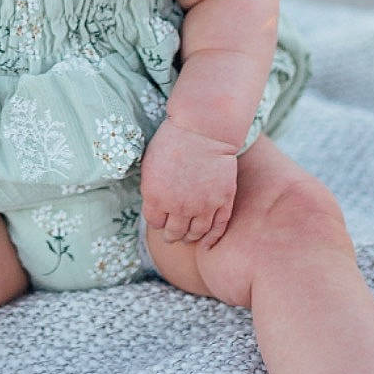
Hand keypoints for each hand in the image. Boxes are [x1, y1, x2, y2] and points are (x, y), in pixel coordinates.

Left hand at [141, 117, 238, 249]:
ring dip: (190, 238)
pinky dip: (212, 239)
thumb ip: (151, 189)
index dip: (158, 221)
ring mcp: (203, 206)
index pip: (155, 223)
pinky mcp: (223, 201)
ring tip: (188, 237)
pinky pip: (218, 228)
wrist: (203, 129)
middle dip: (171, 235)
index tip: (161, 218)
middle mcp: (179, 207)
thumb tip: (154, 207)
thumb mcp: (149, 165)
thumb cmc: (172, 141)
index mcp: (156, 198)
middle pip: (174, 233)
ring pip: (195, 234)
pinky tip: (207, 244)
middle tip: (172, 235)